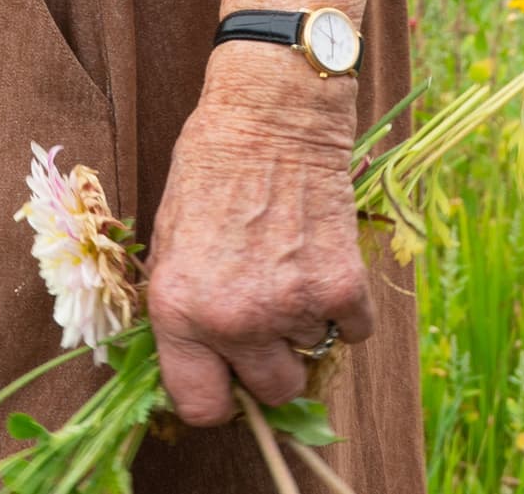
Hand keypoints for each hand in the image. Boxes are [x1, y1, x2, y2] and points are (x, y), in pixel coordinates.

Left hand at [142, 51, 373, 426]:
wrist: (271, 117)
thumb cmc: (211, 170)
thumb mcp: (170, 243)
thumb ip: (185, 312)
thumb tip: (205, 366)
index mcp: (178, 311)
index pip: (201, 407)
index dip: (219, 396)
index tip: (228, 380)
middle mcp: (234, 320)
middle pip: (272, 393)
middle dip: (271, 365)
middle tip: (267, 322)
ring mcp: (291, 307)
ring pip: (312, 355)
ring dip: (305, 324)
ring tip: (289, 266)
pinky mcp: (342, 288)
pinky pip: (354, 330)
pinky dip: (344, 307)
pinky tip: (321, 261)